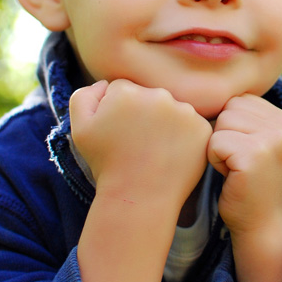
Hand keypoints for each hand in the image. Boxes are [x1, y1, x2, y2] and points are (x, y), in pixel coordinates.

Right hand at [70, 79, 211, 213]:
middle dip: (143, 114)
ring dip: (166, 123)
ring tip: (155, 151)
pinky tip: (172, 154)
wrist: (138, 197)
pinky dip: (185, 137)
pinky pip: (191, 125)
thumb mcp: (79, 129)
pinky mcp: (202, 128)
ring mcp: (184, 111)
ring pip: (172, 109)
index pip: (123, 90)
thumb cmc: (107, 165)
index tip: (119, 133)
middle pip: (149, 96)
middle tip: (137, 144)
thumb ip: (84, 96)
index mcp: (126, 91)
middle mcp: (157, 94)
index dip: (119, 112)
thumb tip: (104, 84)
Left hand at [207, 94, 281, 236]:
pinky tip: (232, 176)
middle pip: (228, 109)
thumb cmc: (247, 179)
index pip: (238, 100)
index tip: (245, 151)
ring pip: (220, 124)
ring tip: (236, 168)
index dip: (231, 127)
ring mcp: (272, 141)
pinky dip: (215, 161)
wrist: (258, 222)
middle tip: (239, 162)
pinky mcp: (254, 156)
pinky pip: (214, 143)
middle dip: (223, 136)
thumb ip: (246, 114)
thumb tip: (212, 82)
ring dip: (218, 148)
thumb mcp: (255, 139)